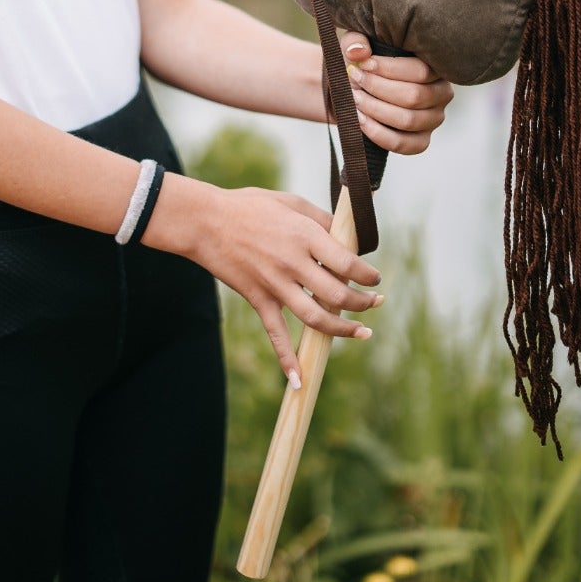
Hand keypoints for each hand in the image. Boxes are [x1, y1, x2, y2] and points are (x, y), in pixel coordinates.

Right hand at [188, 182, 383, 385]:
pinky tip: (299, 379)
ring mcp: (275, 284)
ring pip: (315, 318)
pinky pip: (275, 334)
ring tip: (363, 332)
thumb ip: (321, 220)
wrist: (205, 222)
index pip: (348, 264)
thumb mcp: (291, 202)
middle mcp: (293, 263)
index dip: (367, 275)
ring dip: (343, 329)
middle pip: (337, 295)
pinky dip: (287, 358)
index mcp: (305, 235)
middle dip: (363, 303)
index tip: (374, 278)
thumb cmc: (249, 206)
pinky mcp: (258, 298)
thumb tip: (348, 238)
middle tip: (375, 303)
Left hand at [339, 35, 452, 154]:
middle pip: (415, 96)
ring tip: (355, 98)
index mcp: (435, 65)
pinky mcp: (422, 141)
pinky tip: (360, 120)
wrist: (358, 88)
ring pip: (408, 120)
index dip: (390, 69)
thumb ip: (355, 42)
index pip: (421, 71)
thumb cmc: (364, 63)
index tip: (364, 65)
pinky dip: (379, 134)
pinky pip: (405, 144)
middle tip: (356, 80)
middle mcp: (442, 92)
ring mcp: (434, 119)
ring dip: (376, 109)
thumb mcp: (357, 46)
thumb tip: (360, 53)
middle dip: (378, 89)